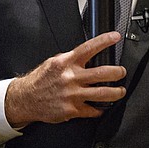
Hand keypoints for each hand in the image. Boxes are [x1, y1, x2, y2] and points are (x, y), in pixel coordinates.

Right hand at [5, 32, 125, 126]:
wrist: (25, 99)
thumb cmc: (41, 80)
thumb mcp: (54, 62)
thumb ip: (71, 58)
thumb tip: (89, 54)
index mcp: (66, 62)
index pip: (89, 48)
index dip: (104, 40)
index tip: (115, 36)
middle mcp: (71, 78)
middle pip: (102, 73)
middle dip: (118, 72)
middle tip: (122, 72)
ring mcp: (72, 95)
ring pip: (102, 93)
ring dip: (116, 92)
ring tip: (120, 91)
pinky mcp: (72, 110)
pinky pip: (93, 110)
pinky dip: (100, 109)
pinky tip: (103, 107)